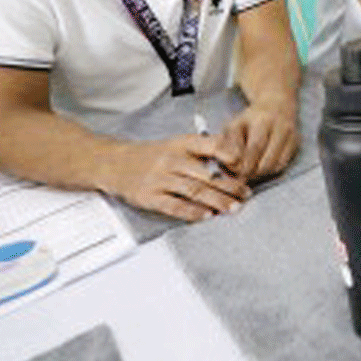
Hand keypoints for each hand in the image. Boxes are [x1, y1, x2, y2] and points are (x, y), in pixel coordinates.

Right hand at [101, 134, 250, 221]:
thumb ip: (203, 152)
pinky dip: (192, 212)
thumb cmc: (152, 155)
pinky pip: (174, 205)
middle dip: (230, 185)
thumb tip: (235, 164)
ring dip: (217, 200)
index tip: (245, 166)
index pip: (210, 145)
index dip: (230, 155)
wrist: (114, 163)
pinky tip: (207, 216)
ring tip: (234, 207)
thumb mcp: (177, 145)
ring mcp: (159, 178)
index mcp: (181, 143)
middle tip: (246, 194)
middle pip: (206, 173)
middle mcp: (171, 159)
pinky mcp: (149, 197)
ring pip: (194, 190)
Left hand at [221, 100, 299, 180]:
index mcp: (263, 120)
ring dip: (262, 174)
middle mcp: (280, 127)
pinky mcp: (296, 142)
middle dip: (253, 172)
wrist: (277, 103)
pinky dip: (272, 170)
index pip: (255, 147)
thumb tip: (231, 163)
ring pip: (277, 165)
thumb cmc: (251, 118)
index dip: (245, 164)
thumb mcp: (235, 125)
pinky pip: (284, 164)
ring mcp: (291, 135)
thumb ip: (229, 144)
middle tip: (243, 176)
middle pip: (267, 160)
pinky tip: (263, 167)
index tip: (236, 172)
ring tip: (252, 172)